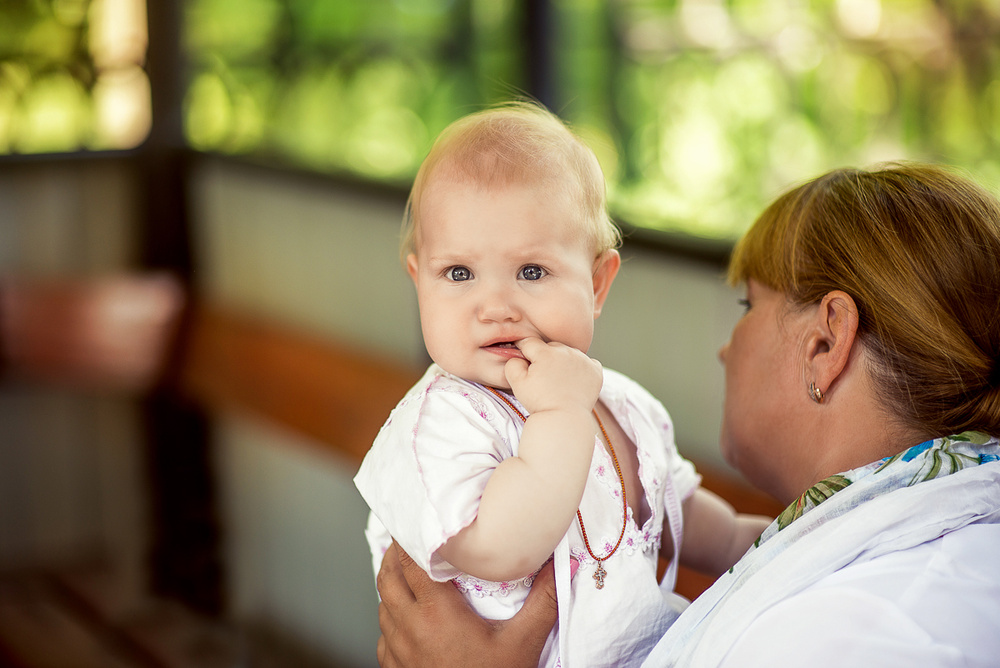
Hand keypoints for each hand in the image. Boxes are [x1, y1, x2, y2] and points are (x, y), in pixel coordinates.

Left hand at [376, 541, 557, 667]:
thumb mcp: (524, 642)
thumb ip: (543, 600)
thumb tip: (561, 564)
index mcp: (436, 613)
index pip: (411, 562)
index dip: (411, 539)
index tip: (421, 524)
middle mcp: (410, 628)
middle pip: (387, 577)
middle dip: (396, 555)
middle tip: (411, 540)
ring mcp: (398, 651)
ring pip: (382, 605)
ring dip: (393, 584)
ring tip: (411, 573)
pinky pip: (383, 634)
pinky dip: (391, 617)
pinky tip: (409, 616)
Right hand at [503, 337, 602, 415]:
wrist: (564, 419)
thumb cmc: (539, 402)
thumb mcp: (517, 383)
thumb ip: (513, 363)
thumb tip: (518, 355)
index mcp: (545, 352)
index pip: (530, 343)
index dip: (525, 353)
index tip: (526, 365)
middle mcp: (566, 351)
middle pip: (550, 346)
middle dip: (545, 357)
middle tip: (543, 378)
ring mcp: (583, 359)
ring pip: (568, 353)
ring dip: (562, 362)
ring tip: (558, 382)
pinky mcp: (595, 370)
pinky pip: (586, 362)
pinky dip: (580, 369)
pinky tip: (573, 382)